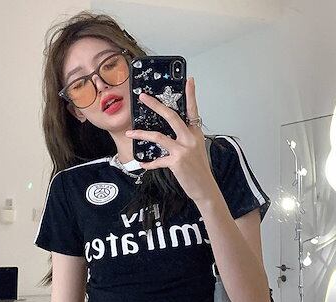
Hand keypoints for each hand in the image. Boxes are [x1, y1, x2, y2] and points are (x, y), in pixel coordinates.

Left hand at [125, 77, 216, 201]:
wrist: (205, 188)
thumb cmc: (199, 169)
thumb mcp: (196, 149)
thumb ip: (185, 139)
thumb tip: (169, 133)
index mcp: (196, 133)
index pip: (193, 110)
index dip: (191, 94)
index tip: (189, 80)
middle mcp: (190, 138)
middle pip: (171, 116)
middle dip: (155, 105)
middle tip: (143, 97)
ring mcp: (183, 150)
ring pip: (159, 136)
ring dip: (142, 134)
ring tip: (130, 133)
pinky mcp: (176, 162)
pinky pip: (158, 160)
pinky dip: (149, 163)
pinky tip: (142, 163)